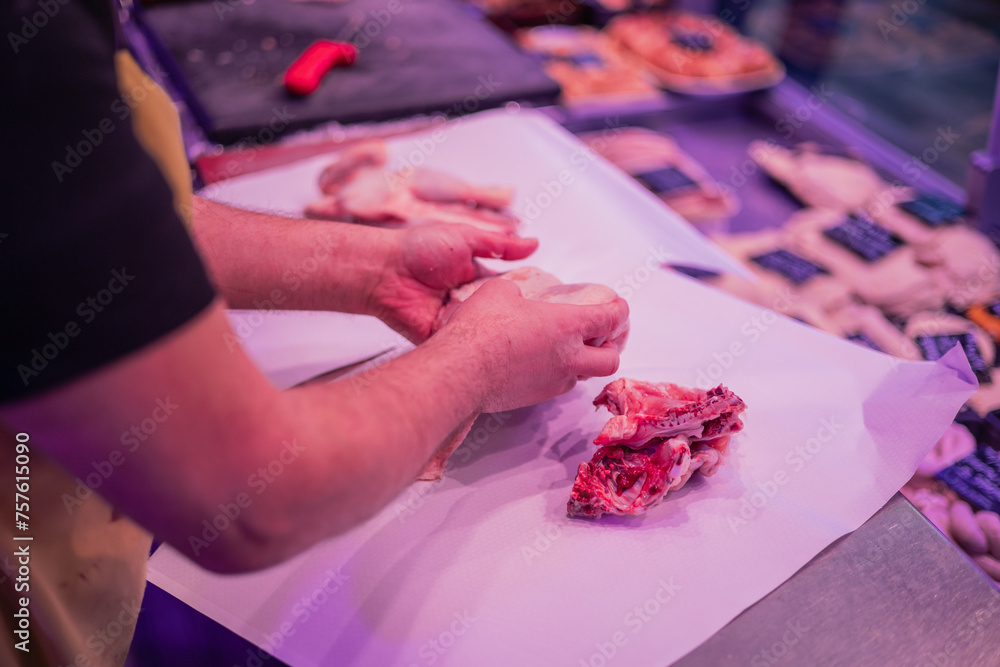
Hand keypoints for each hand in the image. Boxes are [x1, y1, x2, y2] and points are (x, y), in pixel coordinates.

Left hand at [369, 224, 537, 341]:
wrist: (384, 271)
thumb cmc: (418, 250)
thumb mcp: (465, 238)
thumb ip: (500, 244)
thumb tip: (534, 243)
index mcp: (477, 278)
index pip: (511, 289)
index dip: (529, 295)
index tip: (552, 300)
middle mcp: (470, 301)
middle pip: (502, 314)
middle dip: (520, 318)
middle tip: (544, 322)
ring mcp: (458, 321)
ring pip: (487, 331)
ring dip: (500, 332)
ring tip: (526, 336)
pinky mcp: (444, 338)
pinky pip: (466, 344)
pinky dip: (477, 343)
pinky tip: (494, 344)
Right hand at [440, 279, 629, 412]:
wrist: (461, 370)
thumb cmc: (481, 327)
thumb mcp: (500, 292)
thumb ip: (517, 294)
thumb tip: (515, 298)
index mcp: (567, 326)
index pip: (609, 318)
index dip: (619, 311)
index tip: (619, 307)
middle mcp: (568, 358)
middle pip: (610, 360)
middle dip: (610, 348)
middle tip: (600, 338)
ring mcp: (553, 382)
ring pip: (581, 377)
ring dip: (581, 364)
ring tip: (566, 351)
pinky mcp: (534, 397)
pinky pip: (555, 386)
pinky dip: (555, 374)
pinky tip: (538, 363)